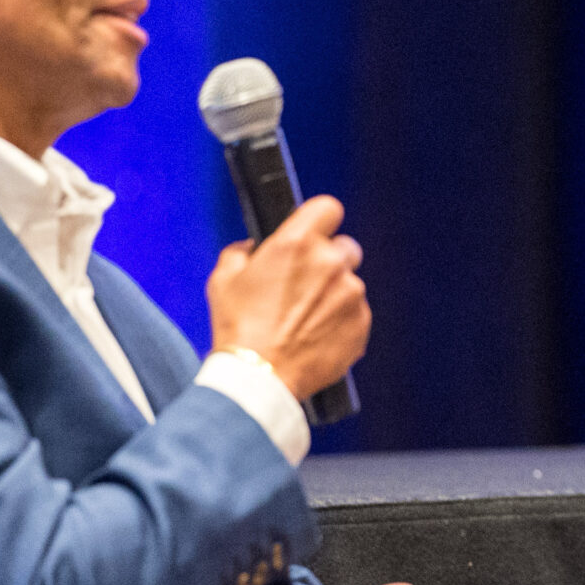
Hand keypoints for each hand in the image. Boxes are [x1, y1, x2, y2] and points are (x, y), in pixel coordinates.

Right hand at [206, 195, 369, 399]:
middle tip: (306, 284)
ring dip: (334, 295)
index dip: (320, 219)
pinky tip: (316, 336)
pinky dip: (341, 321)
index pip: (327, 208)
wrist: (260, 377)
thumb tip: (250, 249)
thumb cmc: (238, 328)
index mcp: (297, 244)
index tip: (315, 230)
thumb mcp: (223, 280)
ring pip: (350, 284)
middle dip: (329, 260)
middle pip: (344, 247)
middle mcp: (330, 263)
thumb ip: (241, 253)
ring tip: (305, 319)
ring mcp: (351, 294)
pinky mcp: (361, 324)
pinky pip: (356, 314)